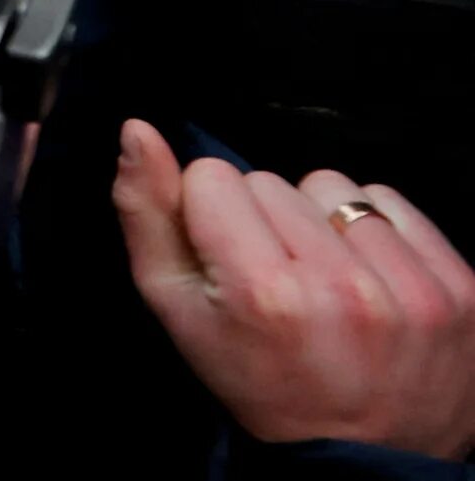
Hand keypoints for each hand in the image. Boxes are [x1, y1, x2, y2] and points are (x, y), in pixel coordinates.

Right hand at [115, 119, 474, 455]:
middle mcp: (342, 286)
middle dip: (266, 221)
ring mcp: (411, 289)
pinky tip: (369, 276)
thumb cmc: (260, 381)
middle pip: (271, 180)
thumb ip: (146, 217)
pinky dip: (375, 231)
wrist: (366, 456)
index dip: (211, 215)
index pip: (212, 177)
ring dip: (321, 222)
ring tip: (326, 279)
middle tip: (279, 281)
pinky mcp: (461, 289)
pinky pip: (392, 203)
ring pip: (332, 186)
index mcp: (263, 293)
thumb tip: (137, 131)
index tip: (229, 262)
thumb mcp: (178, 312)